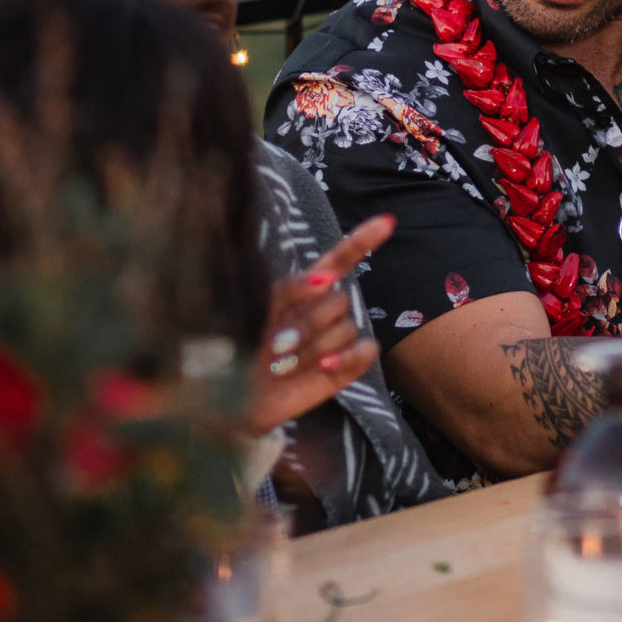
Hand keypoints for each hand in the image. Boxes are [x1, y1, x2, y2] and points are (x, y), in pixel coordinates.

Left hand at [243, 215, 395, 435]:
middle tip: (279, 344)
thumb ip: (289, 289)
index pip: (340, 260)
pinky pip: (366, 352)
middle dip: (310, 322)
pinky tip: (325, 365)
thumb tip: (324, 277)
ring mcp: (335, 340)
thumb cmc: (239, 351)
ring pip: (347, 329)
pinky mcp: (343, 368)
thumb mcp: (256, 310)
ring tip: (287, 365)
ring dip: (315, 348)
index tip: (388, 221)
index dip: (363, 240)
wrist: (234, 400)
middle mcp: (322, 312)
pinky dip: (349, 357)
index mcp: (303, 291)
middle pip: (340, 300)